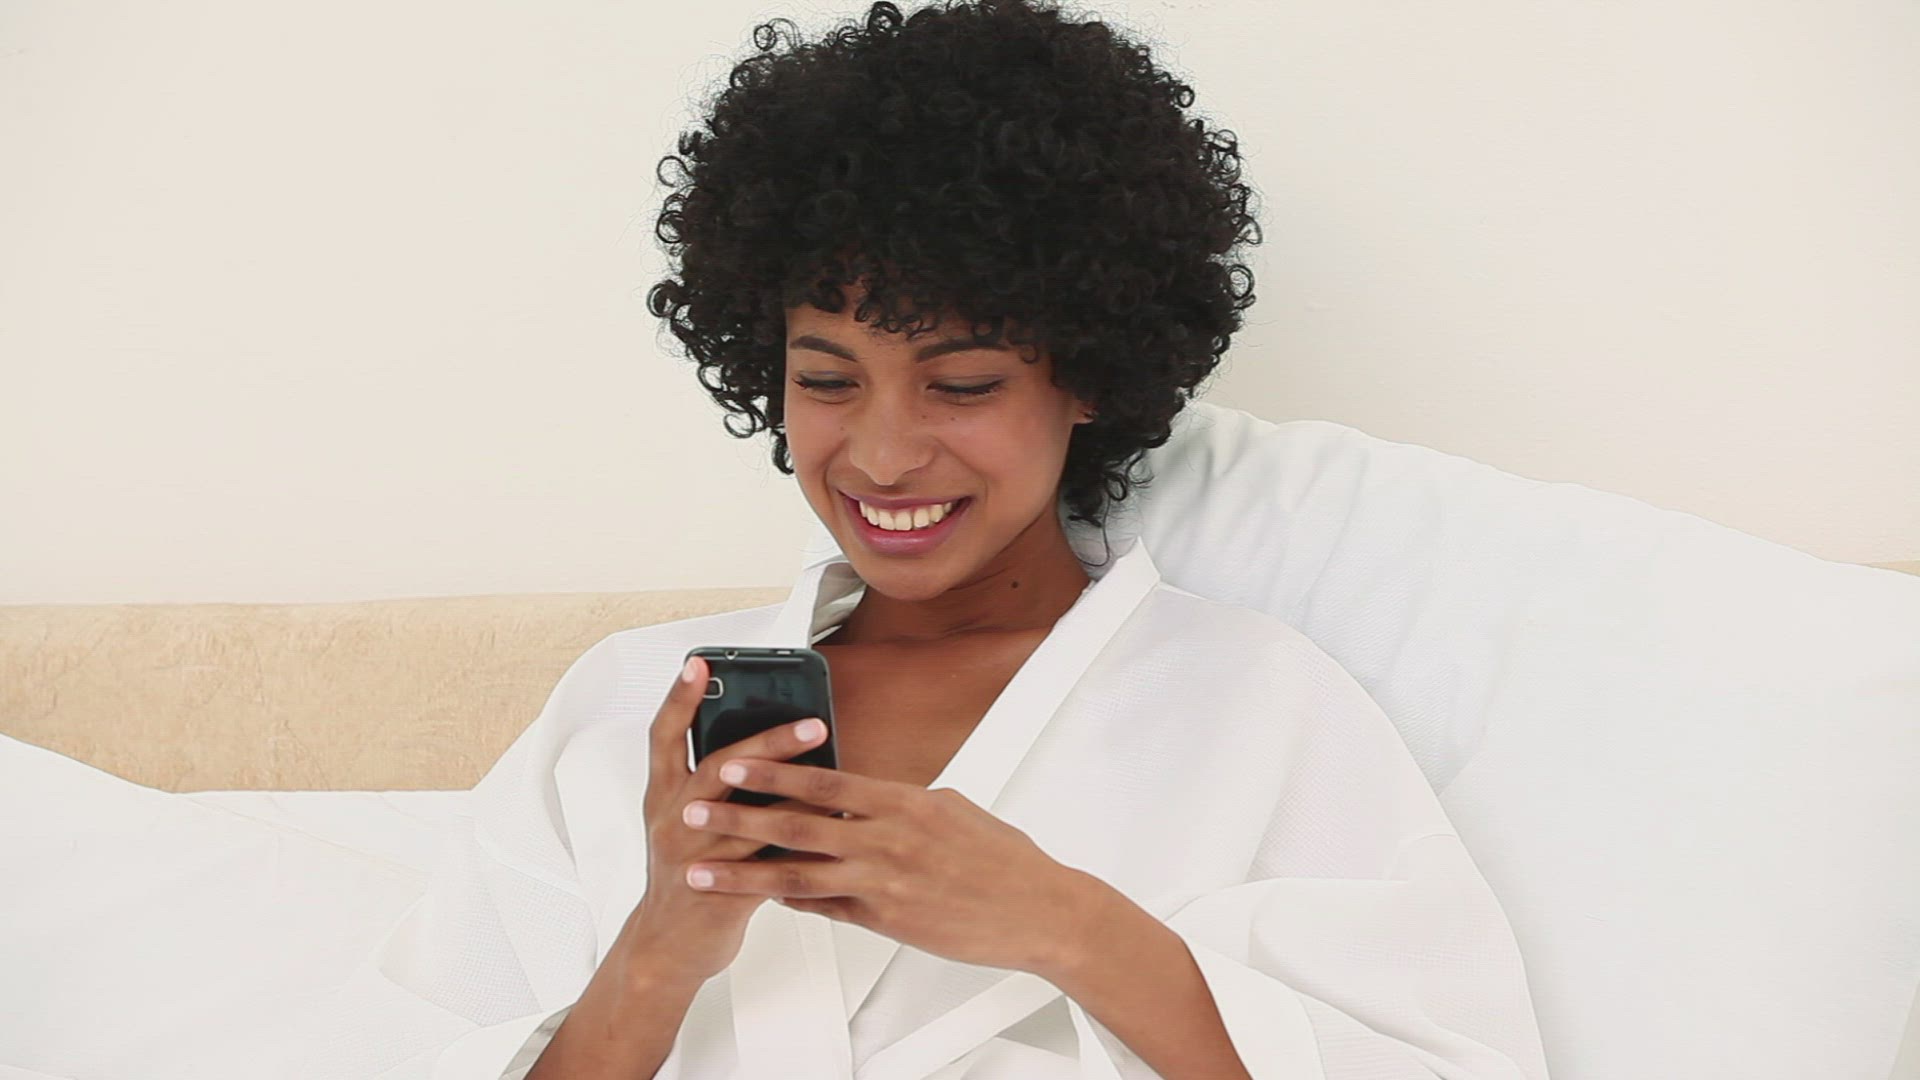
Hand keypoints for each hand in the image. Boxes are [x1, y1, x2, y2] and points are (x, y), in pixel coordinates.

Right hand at [611, 654, 844, 986]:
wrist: (666, 948)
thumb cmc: (686, 876)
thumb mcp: (684, 821)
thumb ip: (715, 786)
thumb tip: (766, 745)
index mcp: (662, 797)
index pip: (664, 737)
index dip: (680, 699)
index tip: (698, 664)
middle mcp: (673, 820)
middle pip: (718, 768)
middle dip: (766, 741)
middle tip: (813, 722)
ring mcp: (695, 856)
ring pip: (750, 814)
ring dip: (795, 787)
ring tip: (832, 761)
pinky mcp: (721, 891)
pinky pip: (770, 858)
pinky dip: (802, 837)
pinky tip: (834, 818)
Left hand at [677, 758, 1096, 976]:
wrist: (1039, 911)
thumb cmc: (1001, 857)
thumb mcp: (949, 809)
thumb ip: (897, 803)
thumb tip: (859, 793)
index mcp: (904, 802)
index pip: (826, 780)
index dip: (774, 770)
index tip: (734, 760)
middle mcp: (888, 840)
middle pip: (798, 824)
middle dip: (739, 816)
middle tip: (694, 808)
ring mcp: (885, 884)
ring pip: (798, 875)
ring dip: (744, 872)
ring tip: (701, 870)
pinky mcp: (887, 921)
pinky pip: (827, 909)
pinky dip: (791, 900)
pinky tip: (760, 895)